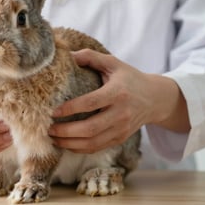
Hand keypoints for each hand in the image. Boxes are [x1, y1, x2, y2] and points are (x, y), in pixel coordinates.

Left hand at [49, 49, 188, 153]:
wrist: (155, 99)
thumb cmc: (129, 78)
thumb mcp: (113, 63)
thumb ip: (90, 57)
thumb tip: (67, 55)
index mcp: (117, 93)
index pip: (90, 103)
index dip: (70, 109)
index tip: (53, 111)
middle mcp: (121, 113)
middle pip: (90, 128)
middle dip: (66, 131)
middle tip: (49, 128)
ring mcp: (121, 129)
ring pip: (93, 143)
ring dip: (70, 143)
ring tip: (53, 138)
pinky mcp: (120, 138)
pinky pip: (97, 148)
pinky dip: (80, 149)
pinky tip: (66, 144)